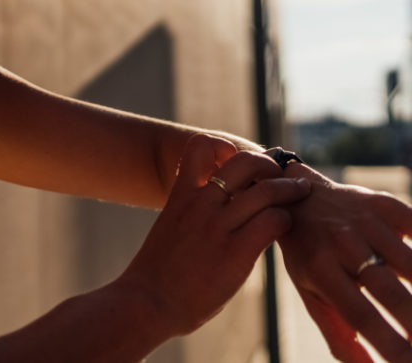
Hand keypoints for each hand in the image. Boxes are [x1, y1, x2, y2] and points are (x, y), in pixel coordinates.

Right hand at [117, 135, 311, 337]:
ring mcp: (219, 226)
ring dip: (290, 189)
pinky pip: (274, 222)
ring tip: (300, 193)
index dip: (224, 147)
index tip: (236, 162)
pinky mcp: (237, 252)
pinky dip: (286, 220)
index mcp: (180, 195)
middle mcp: (200, 204)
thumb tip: (218, 209)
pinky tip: (284, 229)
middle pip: (244, 161)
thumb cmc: (158, 272)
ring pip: (267, 190)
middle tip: (279, 176)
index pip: (200, 145)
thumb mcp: (169, 226)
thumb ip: (191, 211)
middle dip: (268, 164)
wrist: (147, 302)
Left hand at [278, 166, 411, 361]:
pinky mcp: (388, 206)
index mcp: (320, 269)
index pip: (360, 314)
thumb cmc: (309, 255)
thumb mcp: (311, 293)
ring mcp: (367, 222)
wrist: (300, 197)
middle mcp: (343, 244)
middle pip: (391, 292)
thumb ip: (338, 334)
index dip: (390, 343)